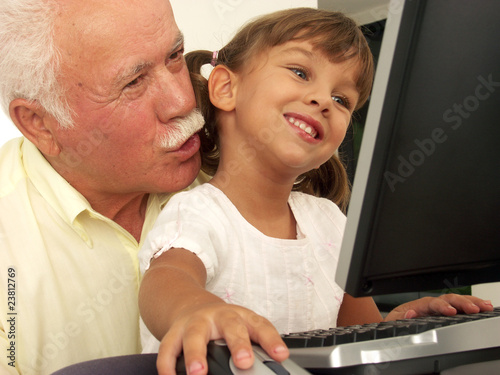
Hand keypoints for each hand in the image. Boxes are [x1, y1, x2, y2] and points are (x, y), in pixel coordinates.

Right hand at [155, 302, 288, 374]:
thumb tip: (275, 365)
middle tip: (244, 362)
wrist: (192, 305)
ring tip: (199, 372)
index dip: (271, 340)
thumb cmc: (224, 324)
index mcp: (241, 317)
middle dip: (237, 344)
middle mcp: (218, 317)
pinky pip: (168, 349)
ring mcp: (194, 323)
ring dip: (195, 354)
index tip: (280, 355)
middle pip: (230, 326)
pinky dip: (167, 366)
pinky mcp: (173, 333)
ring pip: (194, 335)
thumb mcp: (243, 328)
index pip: (260, 326)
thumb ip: (256, 346)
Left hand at [384, 293, 493, 320]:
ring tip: (485, 306)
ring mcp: (439, 306)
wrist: (395, 320)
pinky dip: (471, 304)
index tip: (451, 311)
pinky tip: (482, 306)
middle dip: (462, 302)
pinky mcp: (445, 311)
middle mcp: (431, 304)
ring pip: (456, 300)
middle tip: (474, 309)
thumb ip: (400, 318)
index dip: (442, 306)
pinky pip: (459, 306)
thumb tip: (410, 313)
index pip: (433, 303)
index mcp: (419, 305)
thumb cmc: (396, 320)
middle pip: (449, 299)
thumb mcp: (393, 320)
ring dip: (471, 302)